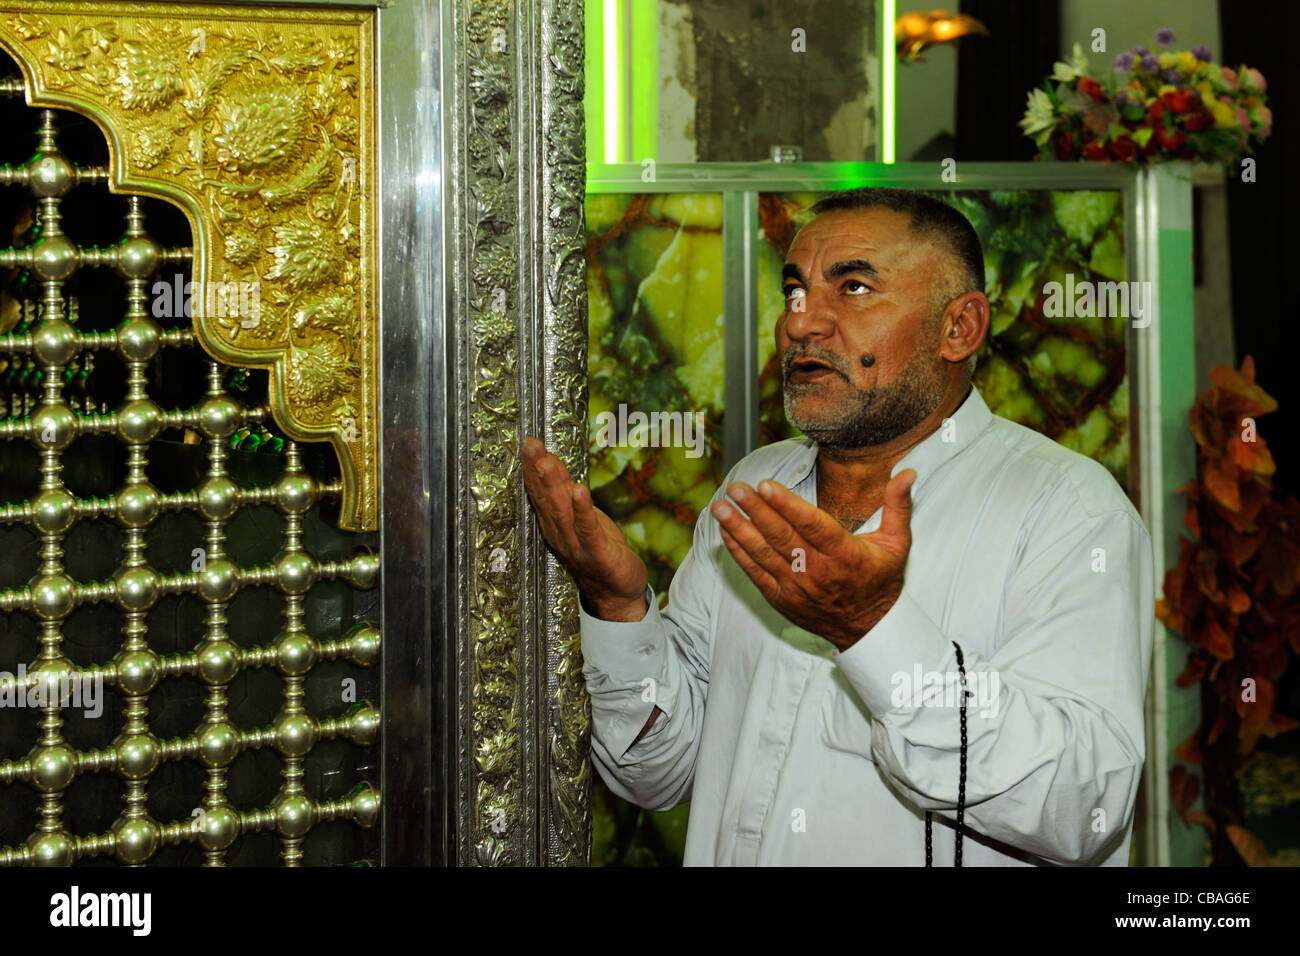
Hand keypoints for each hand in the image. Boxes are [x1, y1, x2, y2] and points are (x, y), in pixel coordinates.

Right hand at [522, 437, 648, 621]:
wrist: (617, 595)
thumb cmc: (600, 553)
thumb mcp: (583, 517)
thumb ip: (568, 493)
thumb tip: (554, 464)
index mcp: (554, 525)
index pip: (540, 492)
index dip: (533, 468)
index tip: (530, 443)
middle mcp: (560, 534)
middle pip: (546, 499)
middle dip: (538, 470)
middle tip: (531, 445)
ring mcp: (577, 545)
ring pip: (561, 511)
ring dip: (554, 486)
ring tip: (547, 462)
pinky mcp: (597, 553)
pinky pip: (587, 529)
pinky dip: (582, 510)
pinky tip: (579, 490)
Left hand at [709, 470, 915, 649]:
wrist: (867, 628)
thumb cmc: (881, 580)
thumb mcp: (897, 544)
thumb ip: (898, 505)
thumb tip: (907, 472)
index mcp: (844, 553)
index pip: (811, 525)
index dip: (787, 504)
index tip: (767, 485)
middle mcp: (817, 570)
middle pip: (781, 537)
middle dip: (755, 511)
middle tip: (736, 489)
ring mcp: (796, 586)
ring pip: (763, 554)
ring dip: (739, 529)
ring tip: (720, 507)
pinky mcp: (781, 598)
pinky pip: (755, 573)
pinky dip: (739, 553)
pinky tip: (726, 533)